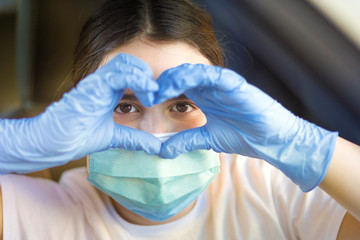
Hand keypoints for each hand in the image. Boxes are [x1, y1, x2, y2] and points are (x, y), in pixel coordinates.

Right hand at [0, 54, 160, 172]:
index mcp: (108, 90)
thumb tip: (156, 147)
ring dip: (143, 75)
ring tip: (152, 95)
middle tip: (155, 95)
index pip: (131, 72)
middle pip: (130, 62)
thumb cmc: (78, 137)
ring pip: (125, 62)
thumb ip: (135, 139)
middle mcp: (103, 82)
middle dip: (146, 74)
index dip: (146, 82)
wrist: (56, 143)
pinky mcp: (93, 86)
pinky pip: (118, 74)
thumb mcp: (115, 137)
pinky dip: (137, 79)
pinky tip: (147, 92)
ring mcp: (97, 82)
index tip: (156, 100)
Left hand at [156, 64, 337, 190]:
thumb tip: (162, 152)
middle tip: (150, 93)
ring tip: (162, 89)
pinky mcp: (236, 84)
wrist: (270, 140)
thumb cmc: (242, 135)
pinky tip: (186, 83)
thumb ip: (185, 141)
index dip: (161, 89)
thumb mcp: (207, 139)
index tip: (146, 100)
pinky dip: (200, 76)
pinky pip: (216, 74)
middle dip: (164, 81)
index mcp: (202, 96)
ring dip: (177, 77)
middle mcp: (210, 87)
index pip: (177, 85)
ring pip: (196, 71)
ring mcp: (223, 84)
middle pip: (182, 74)